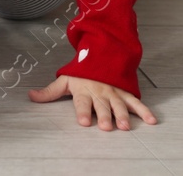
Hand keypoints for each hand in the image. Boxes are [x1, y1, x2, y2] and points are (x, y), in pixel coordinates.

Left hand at [29, 75, 156, 130]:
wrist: (101, 55)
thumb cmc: (81, 73)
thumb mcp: (64, 80)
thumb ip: (49, 92)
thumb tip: (30, 96)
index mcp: (83, 91)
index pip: (82, 103)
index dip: (83, 112)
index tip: (84, 121)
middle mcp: (99, 93)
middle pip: (102, 106)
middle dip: (105, 116)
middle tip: (106, 126)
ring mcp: (113, 93)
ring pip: (119, 105)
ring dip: (123, 115)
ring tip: (125, 126)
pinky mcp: (125, 93)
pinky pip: (136, 102)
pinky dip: (145, 111)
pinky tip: (152, 120)